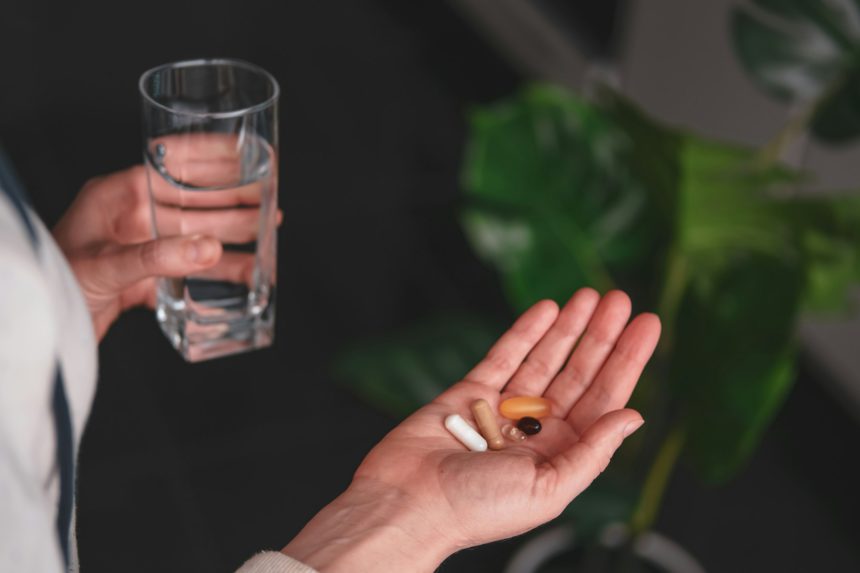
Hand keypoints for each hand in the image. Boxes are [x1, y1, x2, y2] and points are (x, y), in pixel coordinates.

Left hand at [54, 135, 275, 340]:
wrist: (35, 330)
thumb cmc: (52, 284)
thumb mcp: (103, 265)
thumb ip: (157, 258)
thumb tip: (210, 249)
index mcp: (118, 196)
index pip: (172, 163)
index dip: (211, 154)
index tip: (247, 150)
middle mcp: (133, 218)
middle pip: (194, 201)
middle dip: (234, 198)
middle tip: (270, 197)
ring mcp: (141, 248)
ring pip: (198, 235)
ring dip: (233, 233)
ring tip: (268, 229)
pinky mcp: (145, 280)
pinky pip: (190, 271)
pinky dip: (218, 272)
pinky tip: (245, 272)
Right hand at [284, 289, 660, 571]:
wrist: (408, 502)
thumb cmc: (476, 509)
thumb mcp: (549, 489)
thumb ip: (592, 452)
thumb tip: (632, 418)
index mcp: (560, 455)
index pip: (603, 400)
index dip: (627, 362)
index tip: (645, 327)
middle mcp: (536, 430)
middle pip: (578, 374)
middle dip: (601, 336)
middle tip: (620, 300)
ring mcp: (503, 408)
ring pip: (544, 358)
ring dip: (568, 328)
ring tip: (589, 296)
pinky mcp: (470, 392)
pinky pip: (504, 355)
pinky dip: (525, 331)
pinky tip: (546, 310)